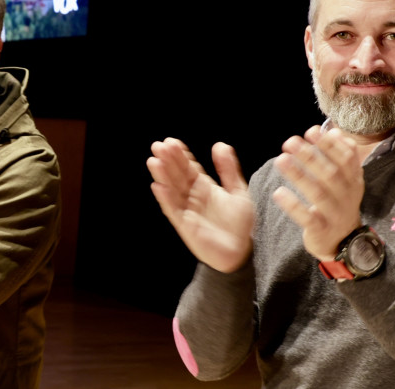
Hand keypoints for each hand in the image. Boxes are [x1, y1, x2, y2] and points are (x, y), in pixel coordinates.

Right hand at [148, 139, 254, 272]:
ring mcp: (187, 210)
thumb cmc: (239, 224)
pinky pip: (173, 209)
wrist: (240, 252)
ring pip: (172, 189)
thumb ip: (228, 169)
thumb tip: (220, 144)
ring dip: (162, 175)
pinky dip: (166, 198)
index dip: (181, 155)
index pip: (189, 167)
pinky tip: (158, 186)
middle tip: (159, 145)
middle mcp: (192, 196)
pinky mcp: (184, 224)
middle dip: (168, 160)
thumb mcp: (237, 191)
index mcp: (204, 187)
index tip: (173, 141)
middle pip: (177, 175)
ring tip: (154, 160)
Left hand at [272, 126, 364, 260]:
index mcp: (353, 181)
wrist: (344, 243)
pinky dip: (293, 205)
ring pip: (318, 193)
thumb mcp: (346, 181)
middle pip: (330, 173)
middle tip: (290, 142)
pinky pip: (308, 217)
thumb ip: (341, 157)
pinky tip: (279, 192)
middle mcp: (347, 196)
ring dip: (299, 175)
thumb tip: (334, 131)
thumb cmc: (339, 204)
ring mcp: (335, 214)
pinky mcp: (321, 230)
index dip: (329, 144)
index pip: (346, 158)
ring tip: (280, 160)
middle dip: (310, 156)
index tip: (310, 131)